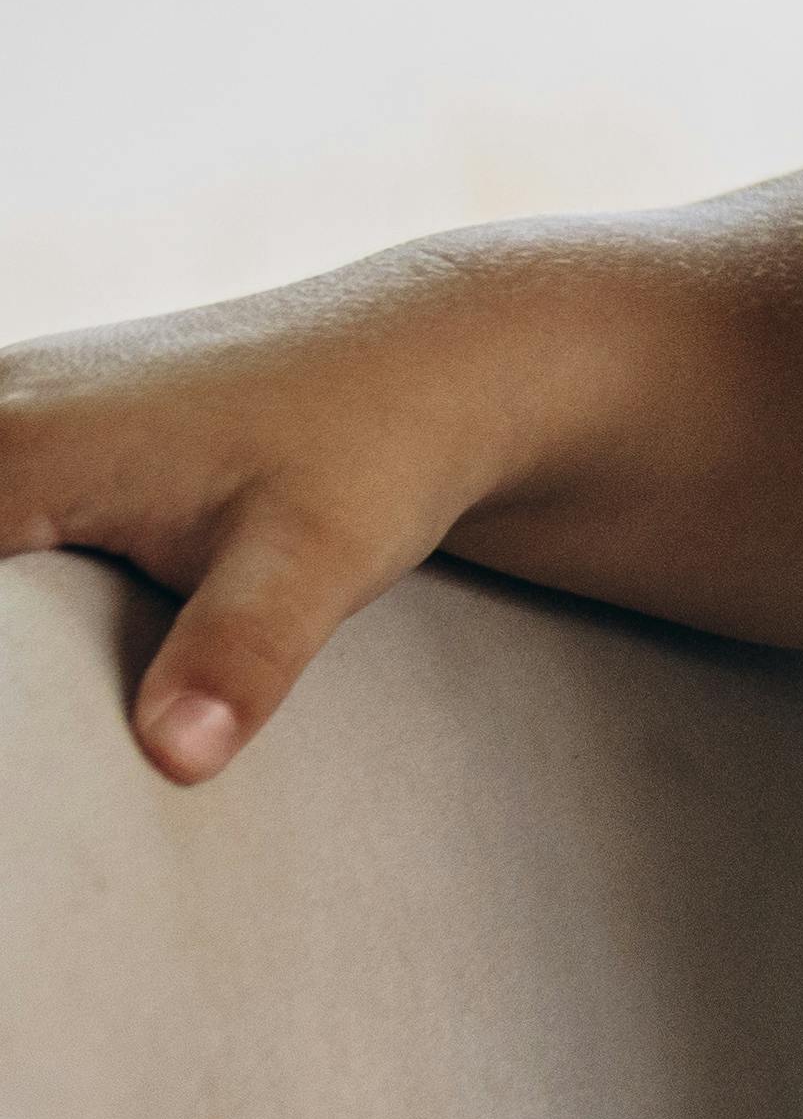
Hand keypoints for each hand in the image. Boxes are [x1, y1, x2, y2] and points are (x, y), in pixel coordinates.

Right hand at [0, 246, 547, 780]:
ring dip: (11, 616)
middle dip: (5, 653)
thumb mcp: (320, 559)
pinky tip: (51, 625)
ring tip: (51, 691)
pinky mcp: (42, 423)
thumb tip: (175, 761)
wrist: (442, 357)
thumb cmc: (380, 452)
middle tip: (46, 719)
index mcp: (10, 452)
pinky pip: (1, 505)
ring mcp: (10, 408)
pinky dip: (14, 578)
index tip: (29, 741)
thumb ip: (239, 654)